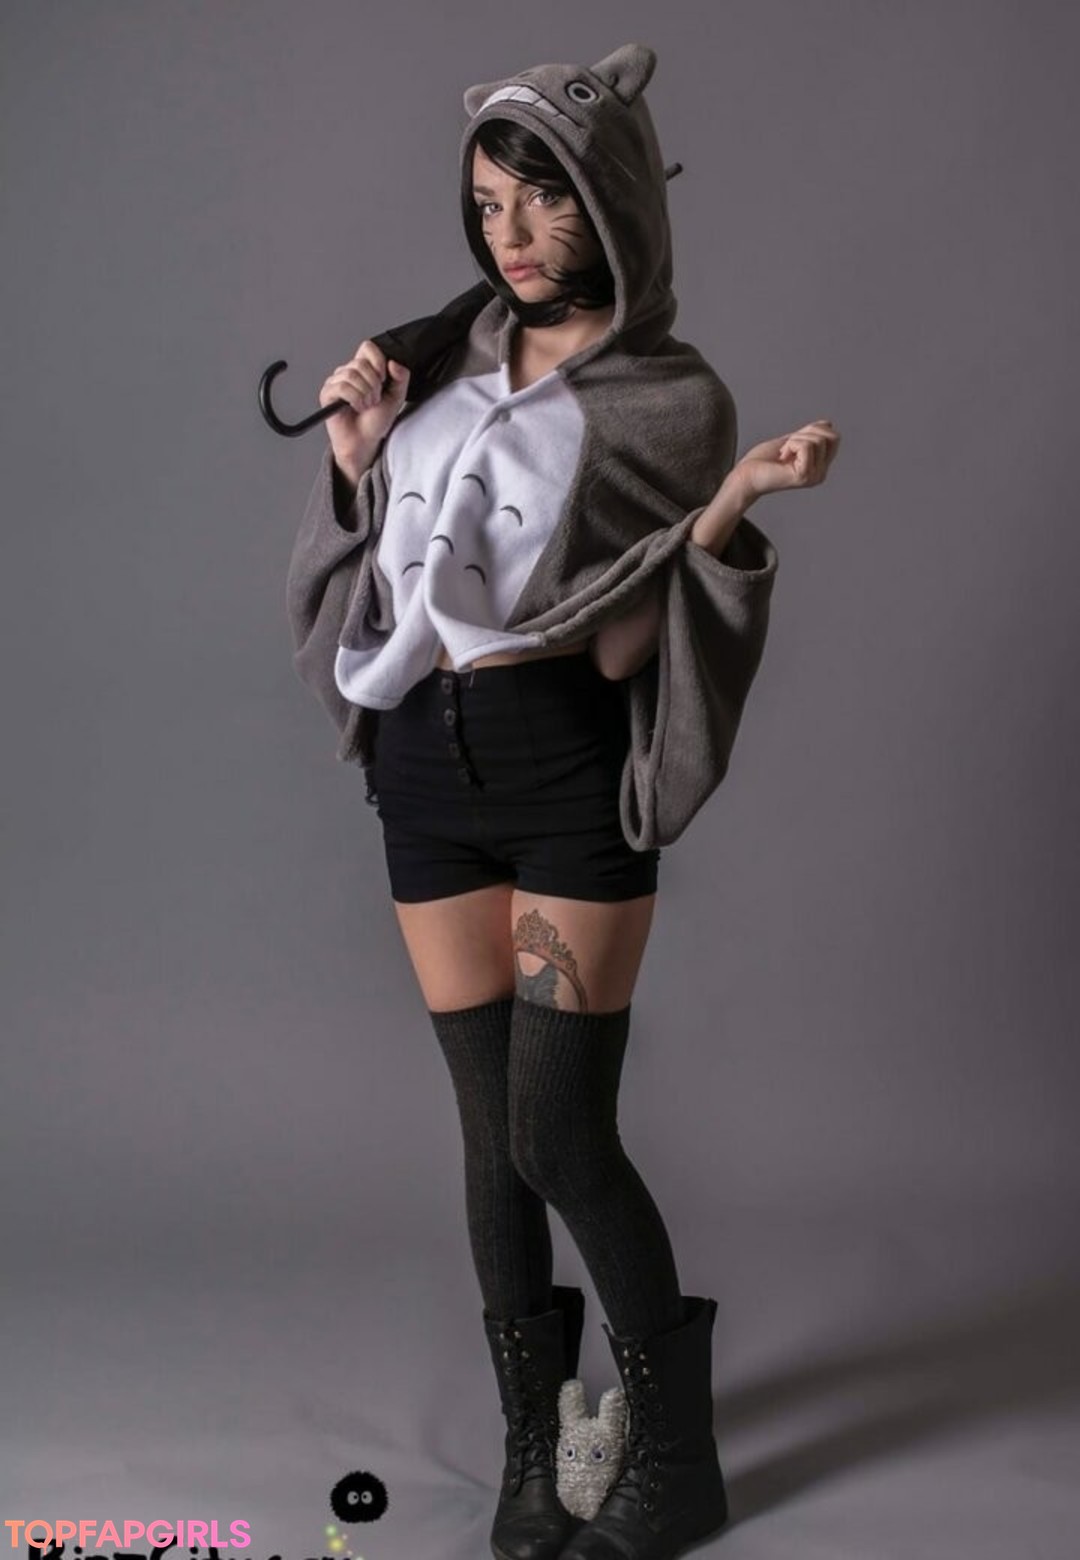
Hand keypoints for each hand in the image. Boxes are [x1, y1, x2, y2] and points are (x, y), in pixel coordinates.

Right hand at [319, 339, 410, 477]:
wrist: (365, 441)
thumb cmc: (377, 421)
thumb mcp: (396, 397)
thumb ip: (401, 378)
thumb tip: (393, 362)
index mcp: (364, 369)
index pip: (367, 347)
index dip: (378, 361)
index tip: (384, 379)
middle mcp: (348, 372)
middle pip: (360, 363)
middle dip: (373, 385)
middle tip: (374, 400)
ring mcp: (336, 382)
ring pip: (351, 374)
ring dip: (365, 394)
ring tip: (366, 406)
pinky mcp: (327, 394)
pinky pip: (341, 387)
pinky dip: (354, 399)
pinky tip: (356, 407)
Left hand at [733, 419, 840, 501]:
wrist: (745, 476)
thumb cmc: (762, 462)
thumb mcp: (791, 441)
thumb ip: (809, 434)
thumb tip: (827, 424)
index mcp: (820, 466)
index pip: (834, 437)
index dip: (813, 430)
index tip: (792, 442)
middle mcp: (820, 473)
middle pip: (832, 437)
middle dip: (807, 433)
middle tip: (787, 447)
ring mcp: (814, 476)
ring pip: (818, 440)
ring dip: (795, 440)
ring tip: (783, 454)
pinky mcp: (804, 475)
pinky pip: (806, 447)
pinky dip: (790, 445)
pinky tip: (782, 458)